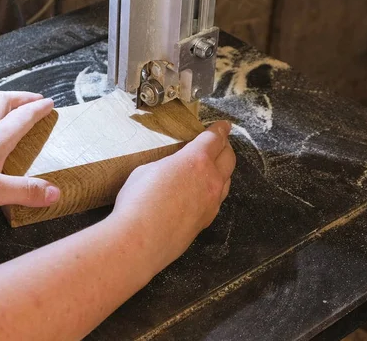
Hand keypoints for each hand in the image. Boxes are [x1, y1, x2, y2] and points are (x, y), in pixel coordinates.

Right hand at [111, 121, 235, 274]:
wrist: (140, 240)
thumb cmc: (138, 202)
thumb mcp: (146, 170)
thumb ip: (166, 164)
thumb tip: (172, 170)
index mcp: (196, 160)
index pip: (214, 138)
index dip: (220, 129)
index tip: (224, 125)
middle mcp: (210, 180)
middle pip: (228, 158)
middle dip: (225, 147)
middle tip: (219, 142)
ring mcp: (211, 203)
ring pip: (226, 181)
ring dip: (222, 170)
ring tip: (212, 167)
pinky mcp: (206, 221)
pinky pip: (216, 200)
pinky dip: (213, 191)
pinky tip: (201, 192)